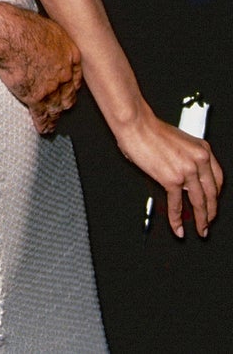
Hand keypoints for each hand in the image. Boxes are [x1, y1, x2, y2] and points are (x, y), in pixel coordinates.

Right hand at [0, 9, 81, 135]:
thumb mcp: (47, 26)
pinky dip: (44, 124)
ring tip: (54, 120)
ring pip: (57, 106)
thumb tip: (46, 39)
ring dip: (55, 114)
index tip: (69, 87)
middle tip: (64, 105)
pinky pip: (42, 115)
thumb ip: (51, 39)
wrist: (11, 35)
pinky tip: (44, 128)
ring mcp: (51, 87)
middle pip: (69, 93)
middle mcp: (64, 73)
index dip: (71, 84)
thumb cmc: (23, 25)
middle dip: (66, 100)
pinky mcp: (36, 97)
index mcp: (69, 54)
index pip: (76, 75)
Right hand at [117, 108, 223, 237]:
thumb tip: (183, 179)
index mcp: (202, 149)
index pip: (217, 178)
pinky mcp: (172, 179)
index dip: (216, 195)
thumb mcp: (179, 141)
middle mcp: (199, 160)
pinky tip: (177, 228)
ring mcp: (187, 170)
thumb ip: (186, 160)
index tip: (213, 203)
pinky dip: (177, 219)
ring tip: (201, 231)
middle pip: (211, 193)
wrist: (136, 124)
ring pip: (199, 202)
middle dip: (211, 211)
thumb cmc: (151, 129)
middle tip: (209, 223)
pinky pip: (177, 204)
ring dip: (201, 220)